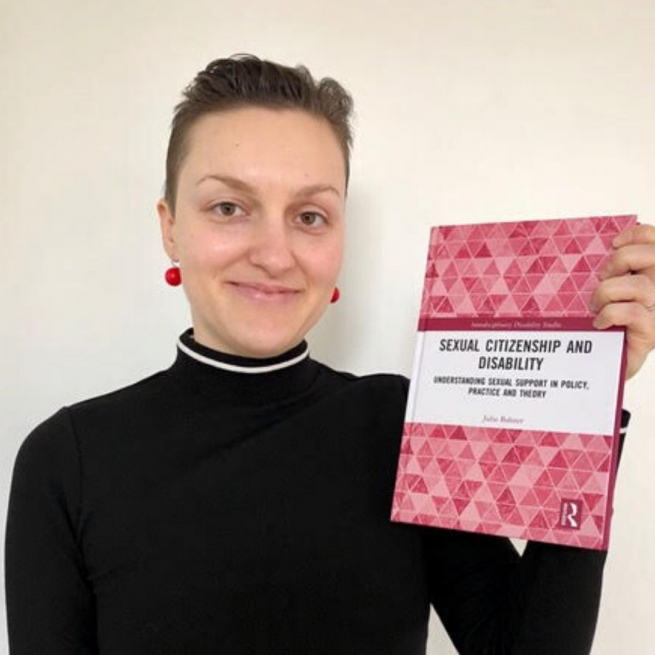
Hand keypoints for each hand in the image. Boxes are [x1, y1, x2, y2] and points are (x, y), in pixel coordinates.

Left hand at [589, 223, 654, 379]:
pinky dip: (610, 313)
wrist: (601, 361)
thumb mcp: (599, 291)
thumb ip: (605, 271)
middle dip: (620, 261)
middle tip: (601, 278)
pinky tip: (598, 322)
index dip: (638, 234)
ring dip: (608, 291)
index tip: (613, 244)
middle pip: (653, 256)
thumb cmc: (599, 324)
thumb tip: (595, 249)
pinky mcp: (652, 333)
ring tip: (595, 305)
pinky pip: (633, 313)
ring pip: (641, 285)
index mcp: (651, 275)